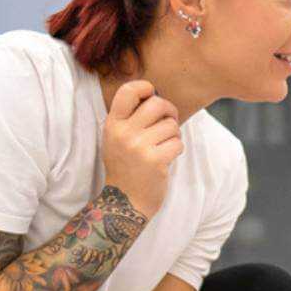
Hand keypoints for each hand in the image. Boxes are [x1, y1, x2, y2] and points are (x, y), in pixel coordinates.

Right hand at [101, 79, 182, 217]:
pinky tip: (166, 158)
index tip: (152, 95)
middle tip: (169, 121)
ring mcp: (139, 147)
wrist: (124, 202)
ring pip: (171, 125)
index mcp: (113, 124)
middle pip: (157, 104)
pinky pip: (177, 143)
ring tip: (163, 146)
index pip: (128, 91)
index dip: (145, 88)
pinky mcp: (156, 161)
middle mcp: (124, 133)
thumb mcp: (117, 139)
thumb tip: (155, 95)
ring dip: (173, 135)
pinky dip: (176, 149)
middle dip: (169, 111)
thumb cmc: (126, 167)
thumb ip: (131, 118)